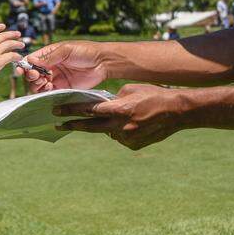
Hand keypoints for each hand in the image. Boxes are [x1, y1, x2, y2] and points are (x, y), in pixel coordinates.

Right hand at [23, 41, 106, 92]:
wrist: (103, 62)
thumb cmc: (85, 51)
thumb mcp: (66, 50)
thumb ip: (49, 57)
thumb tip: (30, 61)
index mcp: (49, 54)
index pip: (31, 60)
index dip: (25, 65)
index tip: (22, 70)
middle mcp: (50, 66)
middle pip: (32, 74)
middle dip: (31, 76)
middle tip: (37, 76)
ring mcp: (56, 78)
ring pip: (38, 84)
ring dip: (37, 84)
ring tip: (45, 82)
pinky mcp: (63, 88)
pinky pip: (48, 92)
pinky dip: (45, 92)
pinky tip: (50, 88)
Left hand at [55, 84, 186, 150]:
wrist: (177, 112)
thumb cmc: (153, 95)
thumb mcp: (130, 89)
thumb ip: (112, 98)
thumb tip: (100, 106)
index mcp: (119, 109)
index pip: (88, 110)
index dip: (71, 111)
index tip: (56, 111)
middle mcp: (120, 125)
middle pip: (90, 127)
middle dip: (73, 125)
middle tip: (57, 125)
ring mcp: (127, 138)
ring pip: (108, 131)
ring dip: (109, 124)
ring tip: (127, 114)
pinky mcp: (133, 145)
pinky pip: (120, 137)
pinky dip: (122, 130)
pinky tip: (134, 123)